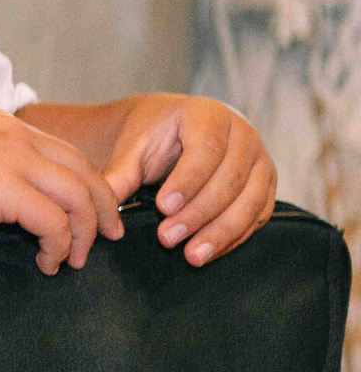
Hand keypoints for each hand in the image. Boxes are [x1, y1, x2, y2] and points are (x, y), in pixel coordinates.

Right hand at [0, 107, 122, 272]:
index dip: (84, 183)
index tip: (90, 211)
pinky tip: (48, 262)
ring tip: (78, 259)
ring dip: (86, 232)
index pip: (61, 151)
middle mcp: (14, 135)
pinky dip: (60, 246)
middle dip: (103, 206)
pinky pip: (55, 222)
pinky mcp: (6, 189)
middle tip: (110, 236)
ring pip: (79, 196)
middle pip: (83, 169)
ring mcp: (12, 159)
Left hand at [99, 94, 275, 264]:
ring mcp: (261, 160)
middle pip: (230, 179)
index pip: (206, 149)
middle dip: (198, 213)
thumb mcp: (134, 146)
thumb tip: (104, 210)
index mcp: (210, 115)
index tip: (163, 207)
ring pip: (249, 201)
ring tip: (191, 256)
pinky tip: (208, 253)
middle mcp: (243, 134)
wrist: (178, 128)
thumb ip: (120, 173)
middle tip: (167, 238)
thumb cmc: (154, 136)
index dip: (187, 181)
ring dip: (220, 232)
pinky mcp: (266, 186)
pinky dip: (234, 237)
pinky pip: (257, 215)